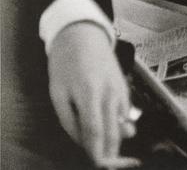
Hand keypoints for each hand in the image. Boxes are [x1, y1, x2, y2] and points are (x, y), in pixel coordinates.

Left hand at [47, 22, 137, 166]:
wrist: (83, 34)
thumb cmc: (66, 63)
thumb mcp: (58, 93)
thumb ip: (70, 120)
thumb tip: (83, 142)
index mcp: (90, 94)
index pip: (96, 131)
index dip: (97, 153)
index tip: (97, 165)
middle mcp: (110, 92)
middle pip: (114, 131)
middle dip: (111, 153)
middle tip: (107, 166)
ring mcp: (120, 88)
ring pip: (123, 124)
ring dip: (118, 142)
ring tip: (114, 157)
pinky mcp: (125, 86)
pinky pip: (125, 113)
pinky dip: (122, 127)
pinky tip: (117, 134)